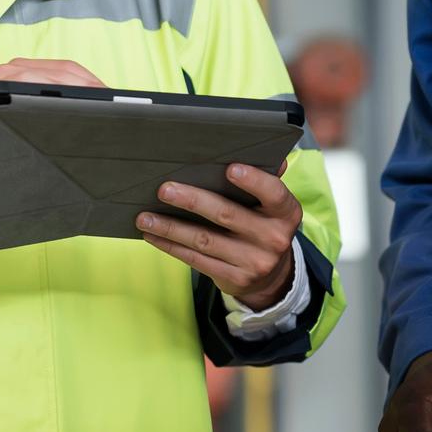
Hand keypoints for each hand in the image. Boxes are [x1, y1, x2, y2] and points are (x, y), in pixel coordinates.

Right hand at [0, 59, 105, 205]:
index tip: (117, 106)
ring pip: (56, 75)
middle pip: (69, 72)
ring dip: (81, 89)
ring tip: (102, 109)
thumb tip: (88, 131)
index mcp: (25, 77)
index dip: (95, 86)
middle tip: (118, 112)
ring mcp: (5, 75)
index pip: (70, 74)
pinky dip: (56, 90)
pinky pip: (33, 82)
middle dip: (95, 88)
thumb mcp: (20, 129)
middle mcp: (17, 70)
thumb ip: (46, 122)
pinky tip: (72, 106)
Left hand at [135, 161, 299, 309]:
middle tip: (164, 189)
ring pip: (204, 240)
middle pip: (227, 214)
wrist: (272, 276)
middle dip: (192, 201)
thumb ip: (265, 181)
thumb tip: (263, 153)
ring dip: (170, 227)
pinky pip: (196, 259)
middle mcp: (273, 238)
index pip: (274, 193)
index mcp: (286, 213)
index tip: (229, 168)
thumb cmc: (263, 226)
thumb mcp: (272, 207)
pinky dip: (171, 246)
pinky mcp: (234, 278)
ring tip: (145, 217)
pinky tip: (153, 235)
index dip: (253, 181)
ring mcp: (253, 261)